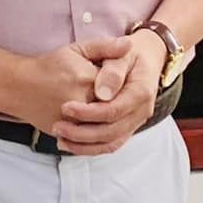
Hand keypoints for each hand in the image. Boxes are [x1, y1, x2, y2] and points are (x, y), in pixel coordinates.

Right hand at [9, 39, 127, 135]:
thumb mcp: (76, 50)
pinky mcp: (66, 133)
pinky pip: (90, 139)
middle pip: (114, 106)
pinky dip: (97, 133)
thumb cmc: (49, 67)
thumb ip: (104, 47)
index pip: (119, 85)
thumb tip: (129, 45)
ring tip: (97, 107)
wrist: (18, 86)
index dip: (118, 83)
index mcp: (87, 78)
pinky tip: (95, 122)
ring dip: (107, 119)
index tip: (110, 80)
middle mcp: (82, 101)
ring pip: (104, 125)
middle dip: (112, 101)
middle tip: (103, 94)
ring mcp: (73, 121)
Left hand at [54, 32, 165, 155]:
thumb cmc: (129, 55)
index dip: (88, 112)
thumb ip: (112, 70)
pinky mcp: (127, 128)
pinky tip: (69, 144)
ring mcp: (136, 122)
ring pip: (110, 143)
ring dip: (84, 145)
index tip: (65, 107)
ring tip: (59, 138)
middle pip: (111, 131)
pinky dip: (89, 148)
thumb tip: (102, 93)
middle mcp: (142, 111)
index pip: (114, 110)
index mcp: (141, 92)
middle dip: (82, 132)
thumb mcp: (121, 54)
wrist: (145, 60)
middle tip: (57, 126)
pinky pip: (110, 145)